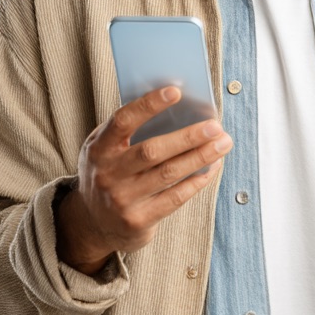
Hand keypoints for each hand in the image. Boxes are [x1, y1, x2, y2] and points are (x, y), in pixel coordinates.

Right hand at [54, 86, 231, 274]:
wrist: (92, 223)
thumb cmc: (108, 174)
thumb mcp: (105, 150)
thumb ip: (129, 132)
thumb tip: (177, 109)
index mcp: (98, 149)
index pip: (123, 121)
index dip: (148, 105)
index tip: (175, 91)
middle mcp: (107, 174)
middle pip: (152, 151)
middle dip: (188, 136)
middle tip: (215, 126)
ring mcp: (122, 199)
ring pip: (169, 173)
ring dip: (200, 157)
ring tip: (222, 144)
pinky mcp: (138, 221)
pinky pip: (174, 198)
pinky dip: (196, 181)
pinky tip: (211, 168)